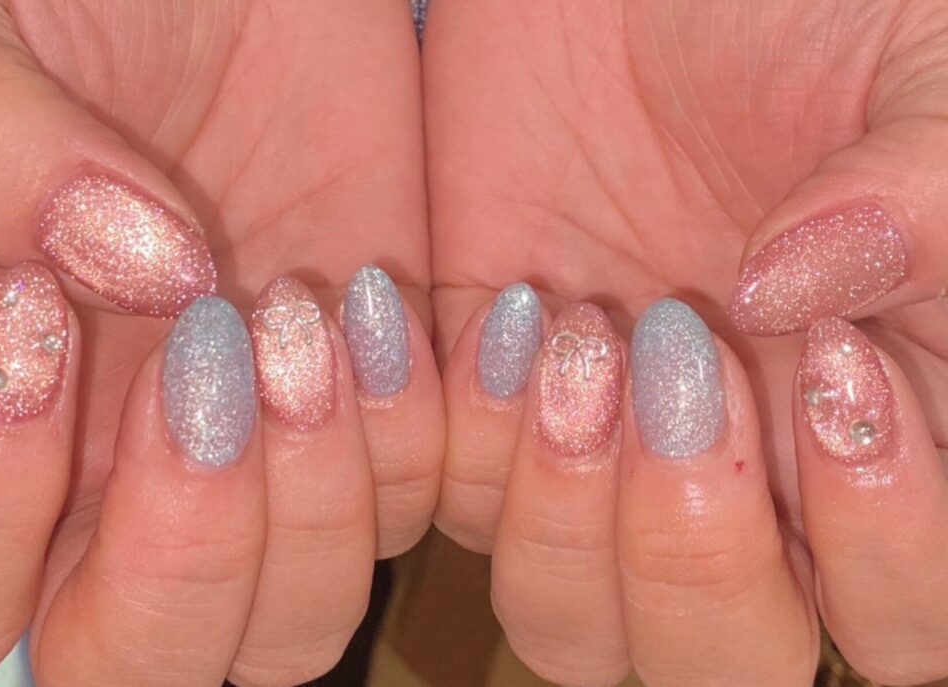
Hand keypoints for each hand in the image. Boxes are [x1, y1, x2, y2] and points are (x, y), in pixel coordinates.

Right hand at [0, 1, 443, 684]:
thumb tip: (139, 274)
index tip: (28, 318)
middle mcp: (111, 473)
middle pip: (141, 654)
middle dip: (184, 550)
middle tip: (205, 353)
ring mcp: (254, 444)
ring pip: (294, 614)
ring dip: (312, 500)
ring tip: (298, 309)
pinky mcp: (369, 394)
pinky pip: (413, 497)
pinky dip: (410, 430)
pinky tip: (375, 299)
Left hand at [426, 1, 947, 684]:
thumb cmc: (796, 11)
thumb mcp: (921, 66)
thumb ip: (927, 190)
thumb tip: (805, 301)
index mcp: (883, 428)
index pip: (907, 614)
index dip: (883, 543)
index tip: (832, 367)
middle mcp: (743, 475)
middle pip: (724, 656)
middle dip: (695, 553)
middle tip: (680, 360)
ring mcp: (602, 454)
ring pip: (570, 617)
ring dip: (564, 508)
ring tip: (574, 328)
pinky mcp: (483, 405)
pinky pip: (449, 497)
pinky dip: (454, 429)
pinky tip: (500, 306)